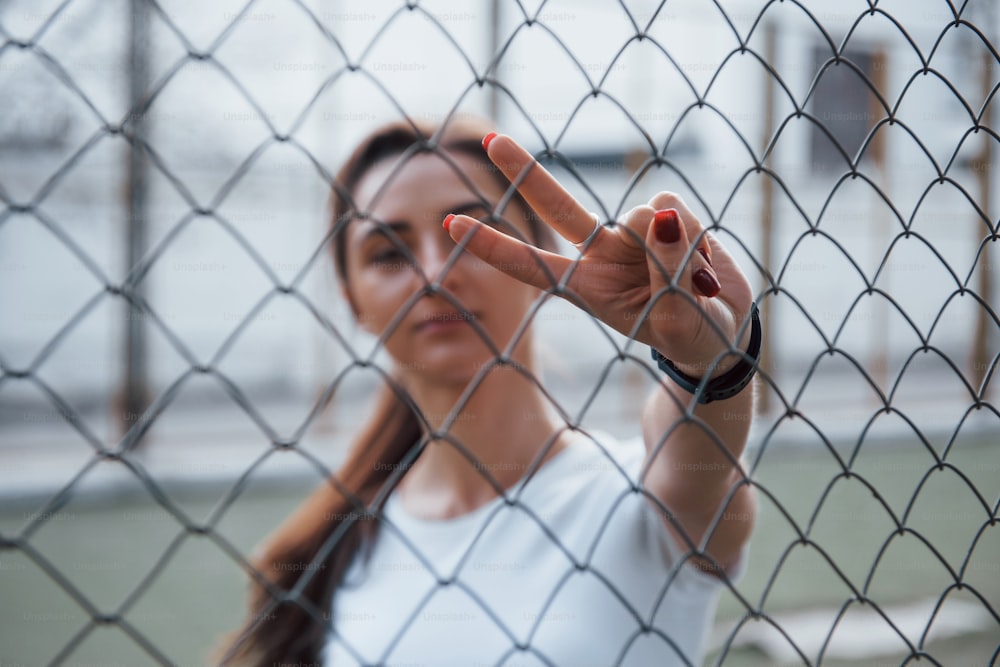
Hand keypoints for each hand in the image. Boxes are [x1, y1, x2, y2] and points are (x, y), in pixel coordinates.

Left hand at [444, 133, 754, 377]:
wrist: (722, 330)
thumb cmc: (689, 336)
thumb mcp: (676, 320)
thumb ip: (668, 270)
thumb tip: (661, 215)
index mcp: (587, 288)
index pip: (531, 265)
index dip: (492, 246)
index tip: (451, 224)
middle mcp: (601, 253)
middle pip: (557, 206)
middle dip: (525, 172)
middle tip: (491, 140)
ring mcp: (632, 233)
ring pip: (645, 213)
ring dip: (677, 247)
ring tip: (693, 283)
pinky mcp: (666, 216)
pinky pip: (674, 207)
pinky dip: (693, 235)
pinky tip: (702, 263)